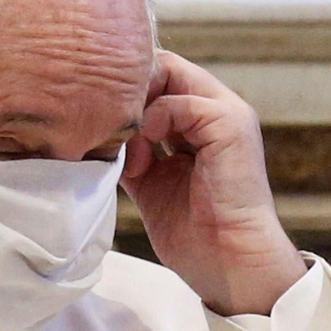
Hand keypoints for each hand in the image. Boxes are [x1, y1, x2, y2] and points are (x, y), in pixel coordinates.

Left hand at [121, 50, 306, 315]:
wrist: (227, 264)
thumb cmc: (194, 235)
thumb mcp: (149, 183)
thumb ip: (131, 152)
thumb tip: (100, 133)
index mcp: (200, 123)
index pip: (157, 77)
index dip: (124, 94)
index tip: (100, 129)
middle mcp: (216, 110)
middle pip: (160, 66)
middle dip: (126, 95)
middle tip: (107, 132)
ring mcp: (227, 113)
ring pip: (167, 73)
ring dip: (135, 110)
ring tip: (128, 154)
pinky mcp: (230, 124)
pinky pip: (179, 101)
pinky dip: (152, 123)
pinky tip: (143, 159)